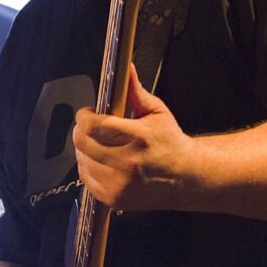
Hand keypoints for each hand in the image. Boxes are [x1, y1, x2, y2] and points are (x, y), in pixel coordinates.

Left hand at [72, 65, 194, 210]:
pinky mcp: (114, 199)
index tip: (88, 112)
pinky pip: (86, 178)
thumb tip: (126, 67)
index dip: (84, 116)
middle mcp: (128, 163)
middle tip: (91, 126)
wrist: (185, 178)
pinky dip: (88, 167)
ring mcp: (120, 184)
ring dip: (84, 149)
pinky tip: (101, 160)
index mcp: (139, 137)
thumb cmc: (170, 142)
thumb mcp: (157, 112)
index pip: (92, 125)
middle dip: (82, 130)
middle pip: (82, 142)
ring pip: (81, 160)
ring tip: (99, 144)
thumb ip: (135, 91)